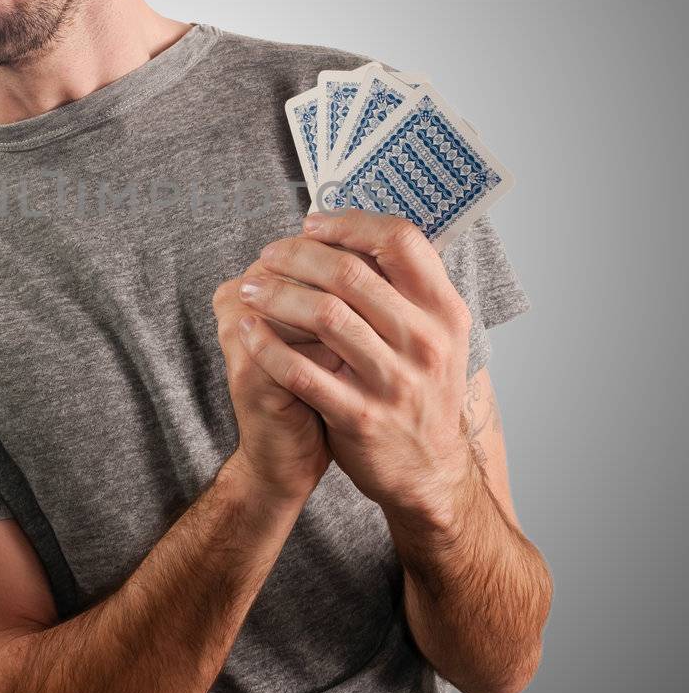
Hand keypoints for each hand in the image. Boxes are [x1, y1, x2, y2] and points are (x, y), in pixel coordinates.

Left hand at [232, 210, 474, 519]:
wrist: (431, 470)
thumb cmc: (421, 387)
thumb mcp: (435, 333)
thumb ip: (404, 285)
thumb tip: (350, 227)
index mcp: (444, 310)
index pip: (401, 240)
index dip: (350, 222)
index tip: (311, 223)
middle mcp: (425, 342)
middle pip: (352, 273)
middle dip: (297, 256)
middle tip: (267, 254)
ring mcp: (394, 382)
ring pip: (324, 316)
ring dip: (276, 295)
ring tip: (249, 288)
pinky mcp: (360, 417)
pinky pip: (302, 372)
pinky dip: (268, 345)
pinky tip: (247, 330)